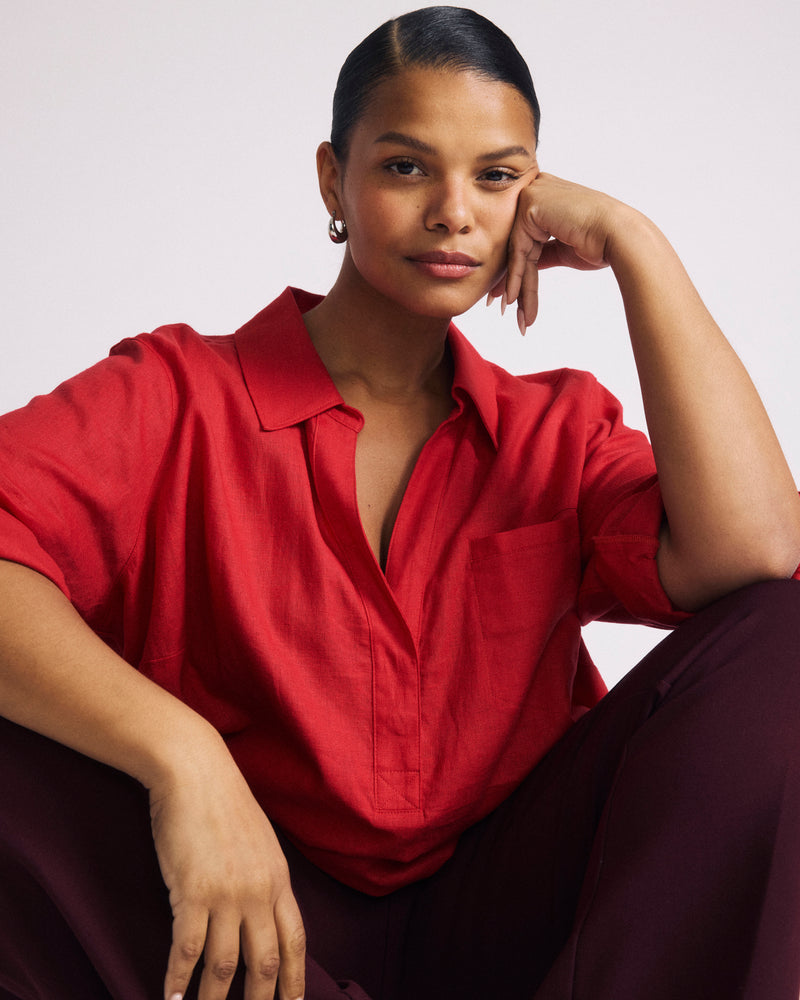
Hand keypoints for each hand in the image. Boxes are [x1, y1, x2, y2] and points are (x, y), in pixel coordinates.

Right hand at [149, 744, 305, 999]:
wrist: (195, 771)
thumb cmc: (222, 802)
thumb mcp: (258, 840)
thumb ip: (263, 877)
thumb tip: (262, 909)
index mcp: (279, 878)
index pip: (296, 941)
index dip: (296, 981)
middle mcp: (259, 891)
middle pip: (267, 961)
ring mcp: (227, 893)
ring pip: (225, 966)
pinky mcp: (193, 891)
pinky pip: (187, 950)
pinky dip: (177, 981)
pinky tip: (170, 998)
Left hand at [488, 172, 620, 333]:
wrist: (619, 235)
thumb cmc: (601, 242)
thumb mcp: (563, 249)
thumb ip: (541, 253)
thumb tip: (522, 270)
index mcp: (547, 195)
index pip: (525, 239)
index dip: (518, 271)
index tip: (511, 298)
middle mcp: (537, 189)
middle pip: (518, 245)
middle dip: (511, 281)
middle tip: (500, 307)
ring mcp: (532, 194)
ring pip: (518, 251)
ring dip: (516, 288)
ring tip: (518, 316)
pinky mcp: (530, 205)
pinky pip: (519, 250)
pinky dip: (517, 278)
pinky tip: (514, 301)